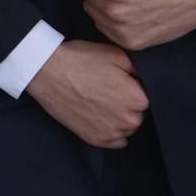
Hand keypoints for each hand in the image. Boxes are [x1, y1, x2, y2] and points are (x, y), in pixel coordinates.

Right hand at [25, 40, 147, 148]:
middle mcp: (129, 121)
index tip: (121, 80)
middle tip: (109, 89)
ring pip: (128, 128)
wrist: (47, 72)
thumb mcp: (116, 54)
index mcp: (137, 99)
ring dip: (121, 117)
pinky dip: (111, 130)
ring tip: (102, 101)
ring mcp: (111, 133)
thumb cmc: (81, 60)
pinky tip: (99, 115)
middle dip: (129, 103)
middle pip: (139, 114)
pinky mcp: (95, 140)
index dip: (135, 87)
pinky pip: (117, 141)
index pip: (148, 96)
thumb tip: (147, 80)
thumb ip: (139, 69)